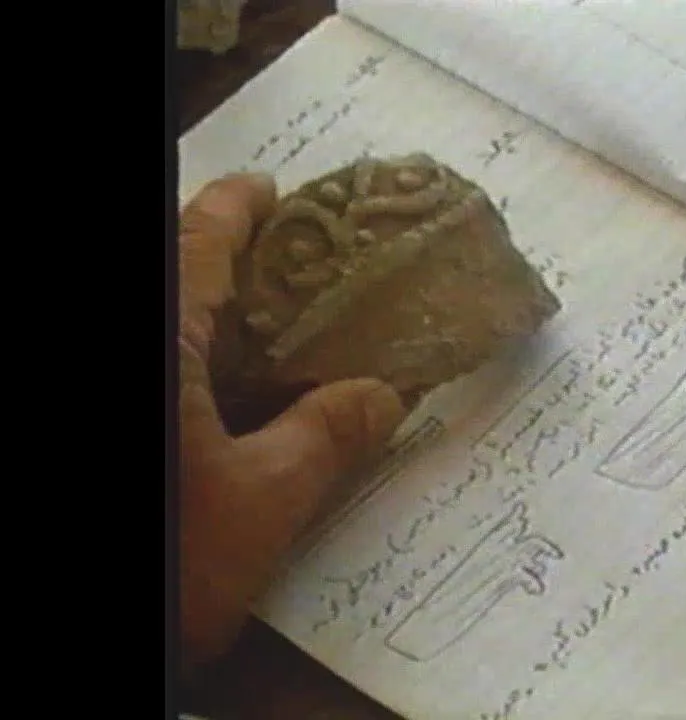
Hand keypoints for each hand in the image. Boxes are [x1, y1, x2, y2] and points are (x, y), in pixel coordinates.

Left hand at [178, 174, 407, 673]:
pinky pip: (169, 376)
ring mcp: (137, 393)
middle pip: (174, 280)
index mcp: (162, 342)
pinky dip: (194, 372)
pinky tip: (223, 403)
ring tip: (263, 334)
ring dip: (205, 322)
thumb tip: (385, 394)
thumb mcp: (261, 505)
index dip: (239, 207)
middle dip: (220, 263)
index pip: (198, 241)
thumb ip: (325, 439)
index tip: (273, 191)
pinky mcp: (150, 433)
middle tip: (285, 271)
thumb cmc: (167, 562)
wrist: (96, 658)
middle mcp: (138, 351)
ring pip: (171, 334)